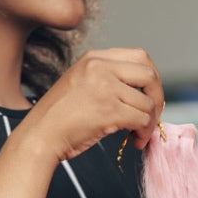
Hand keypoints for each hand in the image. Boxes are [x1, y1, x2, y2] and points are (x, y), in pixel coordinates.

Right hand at [19, 48, 164, 161]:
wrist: (39, 136)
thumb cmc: (60, 117)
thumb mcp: (82, 83)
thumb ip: (109, 79)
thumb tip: (145, 92)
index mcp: (94, 58)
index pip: (140, 56)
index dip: (151, 78)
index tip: (150, 95)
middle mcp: (99, 67)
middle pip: (149, 74)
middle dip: (158, 97)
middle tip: (153, 115)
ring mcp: (104, 87)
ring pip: (148, 102)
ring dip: (149, 122)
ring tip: (138, 134)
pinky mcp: (109, 110)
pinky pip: (142, 120)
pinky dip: (144, 133)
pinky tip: (135, 140)